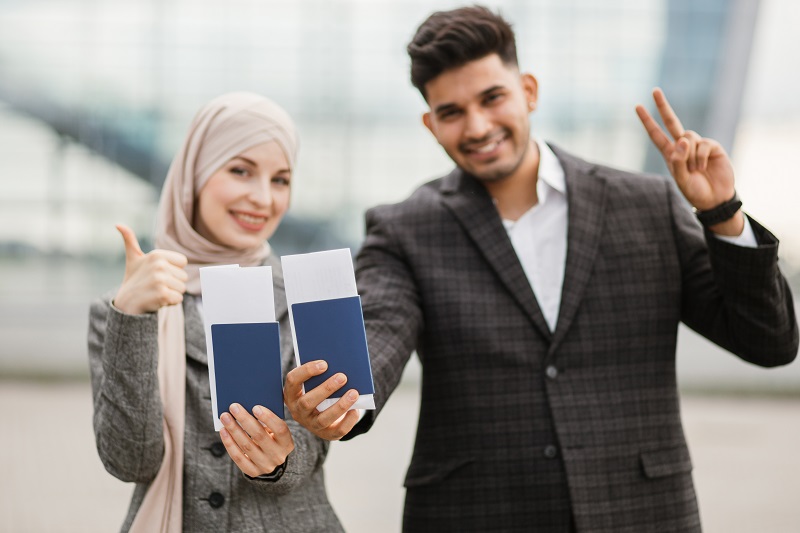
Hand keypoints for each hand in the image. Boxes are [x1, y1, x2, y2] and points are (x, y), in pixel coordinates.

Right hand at [112, 224, 188, 314]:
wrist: (126, 302)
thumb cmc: (134, 278)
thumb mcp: (133, 258)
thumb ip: (130, 240)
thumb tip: (118, 224)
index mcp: (157, 254)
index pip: (183, 262)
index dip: (173, 270)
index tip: (159, 273)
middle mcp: (159, 265)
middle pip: (184, 276)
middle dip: (173, 283)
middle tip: (156, 284)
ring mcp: (160, 280)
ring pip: (182, 288)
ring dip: (172, 293)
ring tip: (156, 291)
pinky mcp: (162, 294)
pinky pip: (178, 299)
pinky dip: (170, 302)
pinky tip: (157, 299)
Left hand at [219, 403, 293, 476]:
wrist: (272, 462)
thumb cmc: (272, 439)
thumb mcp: (275, 431)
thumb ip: (268, 421)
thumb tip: (248, 407)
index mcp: (287, 443)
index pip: (280, 429)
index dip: (268, 418)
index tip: (255, 407)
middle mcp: (277, 456)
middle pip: (260, 436)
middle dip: (245, 419)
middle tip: (234, 407)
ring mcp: (265, 466)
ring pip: (246, 446)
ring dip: (234, 430)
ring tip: (225, 417)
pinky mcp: (252, 471)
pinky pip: (238, 457)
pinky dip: (229, 443)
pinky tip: (224, 431)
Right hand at [283, 360, 360, 440]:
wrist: (324, 414)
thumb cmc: (320, 390)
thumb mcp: (315, 382)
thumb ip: (322, 374)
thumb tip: (339, 366)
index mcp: (291, 394)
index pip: (293, 380)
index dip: (307, 371)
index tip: (324, 364)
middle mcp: (298, 411)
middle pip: (307, 402)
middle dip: (326, 388)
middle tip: (342, 377)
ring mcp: (311, 424)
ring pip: (323, 418)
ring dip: (340, 405)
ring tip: (354, 393)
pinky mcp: (326, 434)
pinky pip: (337, 430)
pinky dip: (348, 420)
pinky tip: (356, 409)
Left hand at [636, 89, 743, 234]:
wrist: (716, 198)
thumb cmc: (695, 191)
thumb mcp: (681, 180)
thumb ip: (678, 161)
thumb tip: (682, 139)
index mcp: (670, 154)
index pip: (656, 134)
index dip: (647, 121)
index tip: (637, 106)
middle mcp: (683, 146)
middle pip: (672, 122)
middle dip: (663, 106)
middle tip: (654, 90)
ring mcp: (698, 145)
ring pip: (688, 136)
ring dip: (689, 155)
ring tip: (695, 170)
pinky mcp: (712, 146)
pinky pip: (702, 144)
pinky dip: (700, 157)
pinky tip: (702, 167)